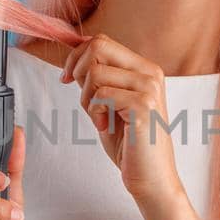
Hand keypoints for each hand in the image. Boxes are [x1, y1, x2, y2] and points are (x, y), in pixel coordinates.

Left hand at [61, 33, 182, 208]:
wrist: (152, 178)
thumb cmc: (130, 144)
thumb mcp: (109, 104)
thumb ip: (97, 79)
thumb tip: (74, 55)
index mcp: (144, 68)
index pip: (101, 41)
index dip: (76, 56)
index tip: (67, 79)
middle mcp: (150, 73)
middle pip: (98, 46)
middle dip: (78, 71)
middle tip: (84, 99)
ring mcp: (149, 88)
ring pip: (96, 73)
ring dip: (86, 99)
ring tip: (98, 118)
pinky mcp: (143, 107)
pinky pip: (102, 96)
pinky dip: (94, 113)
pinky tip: (104, 127)